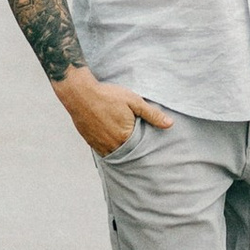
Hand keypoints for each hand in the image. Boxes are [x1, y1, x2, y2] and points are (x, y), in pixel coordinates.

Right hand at [57, 72, 173, 157]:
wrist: (79, 94)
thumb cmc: (107, 96)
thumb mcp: (133, 101)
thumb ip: (152, 114)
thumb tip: (170, 124)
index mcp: (125, 137)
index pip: (141, 149)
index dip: (146, 147)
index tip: (152, 146)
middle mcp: (112, 145)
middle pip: (129, 154)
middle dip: (135, 152)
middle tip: (141, 149)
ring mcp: (100, 146)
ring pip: (116, 155)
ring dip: (122, 152)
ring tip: (128, 146)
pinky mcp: (91, 143)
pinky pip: (104, 152)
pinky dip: (111, 150)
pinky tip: (115, 143)